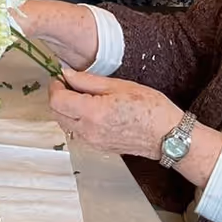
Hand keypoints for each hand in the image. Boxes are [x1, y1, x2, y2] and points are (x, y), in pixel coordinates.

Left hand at [49, 68, 181, 158]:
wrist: (167, 135)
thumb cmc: (150, 107)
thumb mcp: (119, 85)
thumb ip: (87, 80)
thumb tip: (67, 73)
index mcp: (93, 112)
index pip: (57, 100)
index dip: (55, 86)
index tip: (61, 77)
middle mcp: (88, 131)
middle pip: (56, 113)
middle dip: (58, 97)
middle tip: (70, 84)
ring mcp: (92, 142)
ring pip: (65, 124)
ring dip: (66, 109)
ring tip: (82, 96)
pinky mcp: (97, 148)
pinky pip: (77, 133)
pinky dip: (76, 120)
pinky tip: (91, 110)